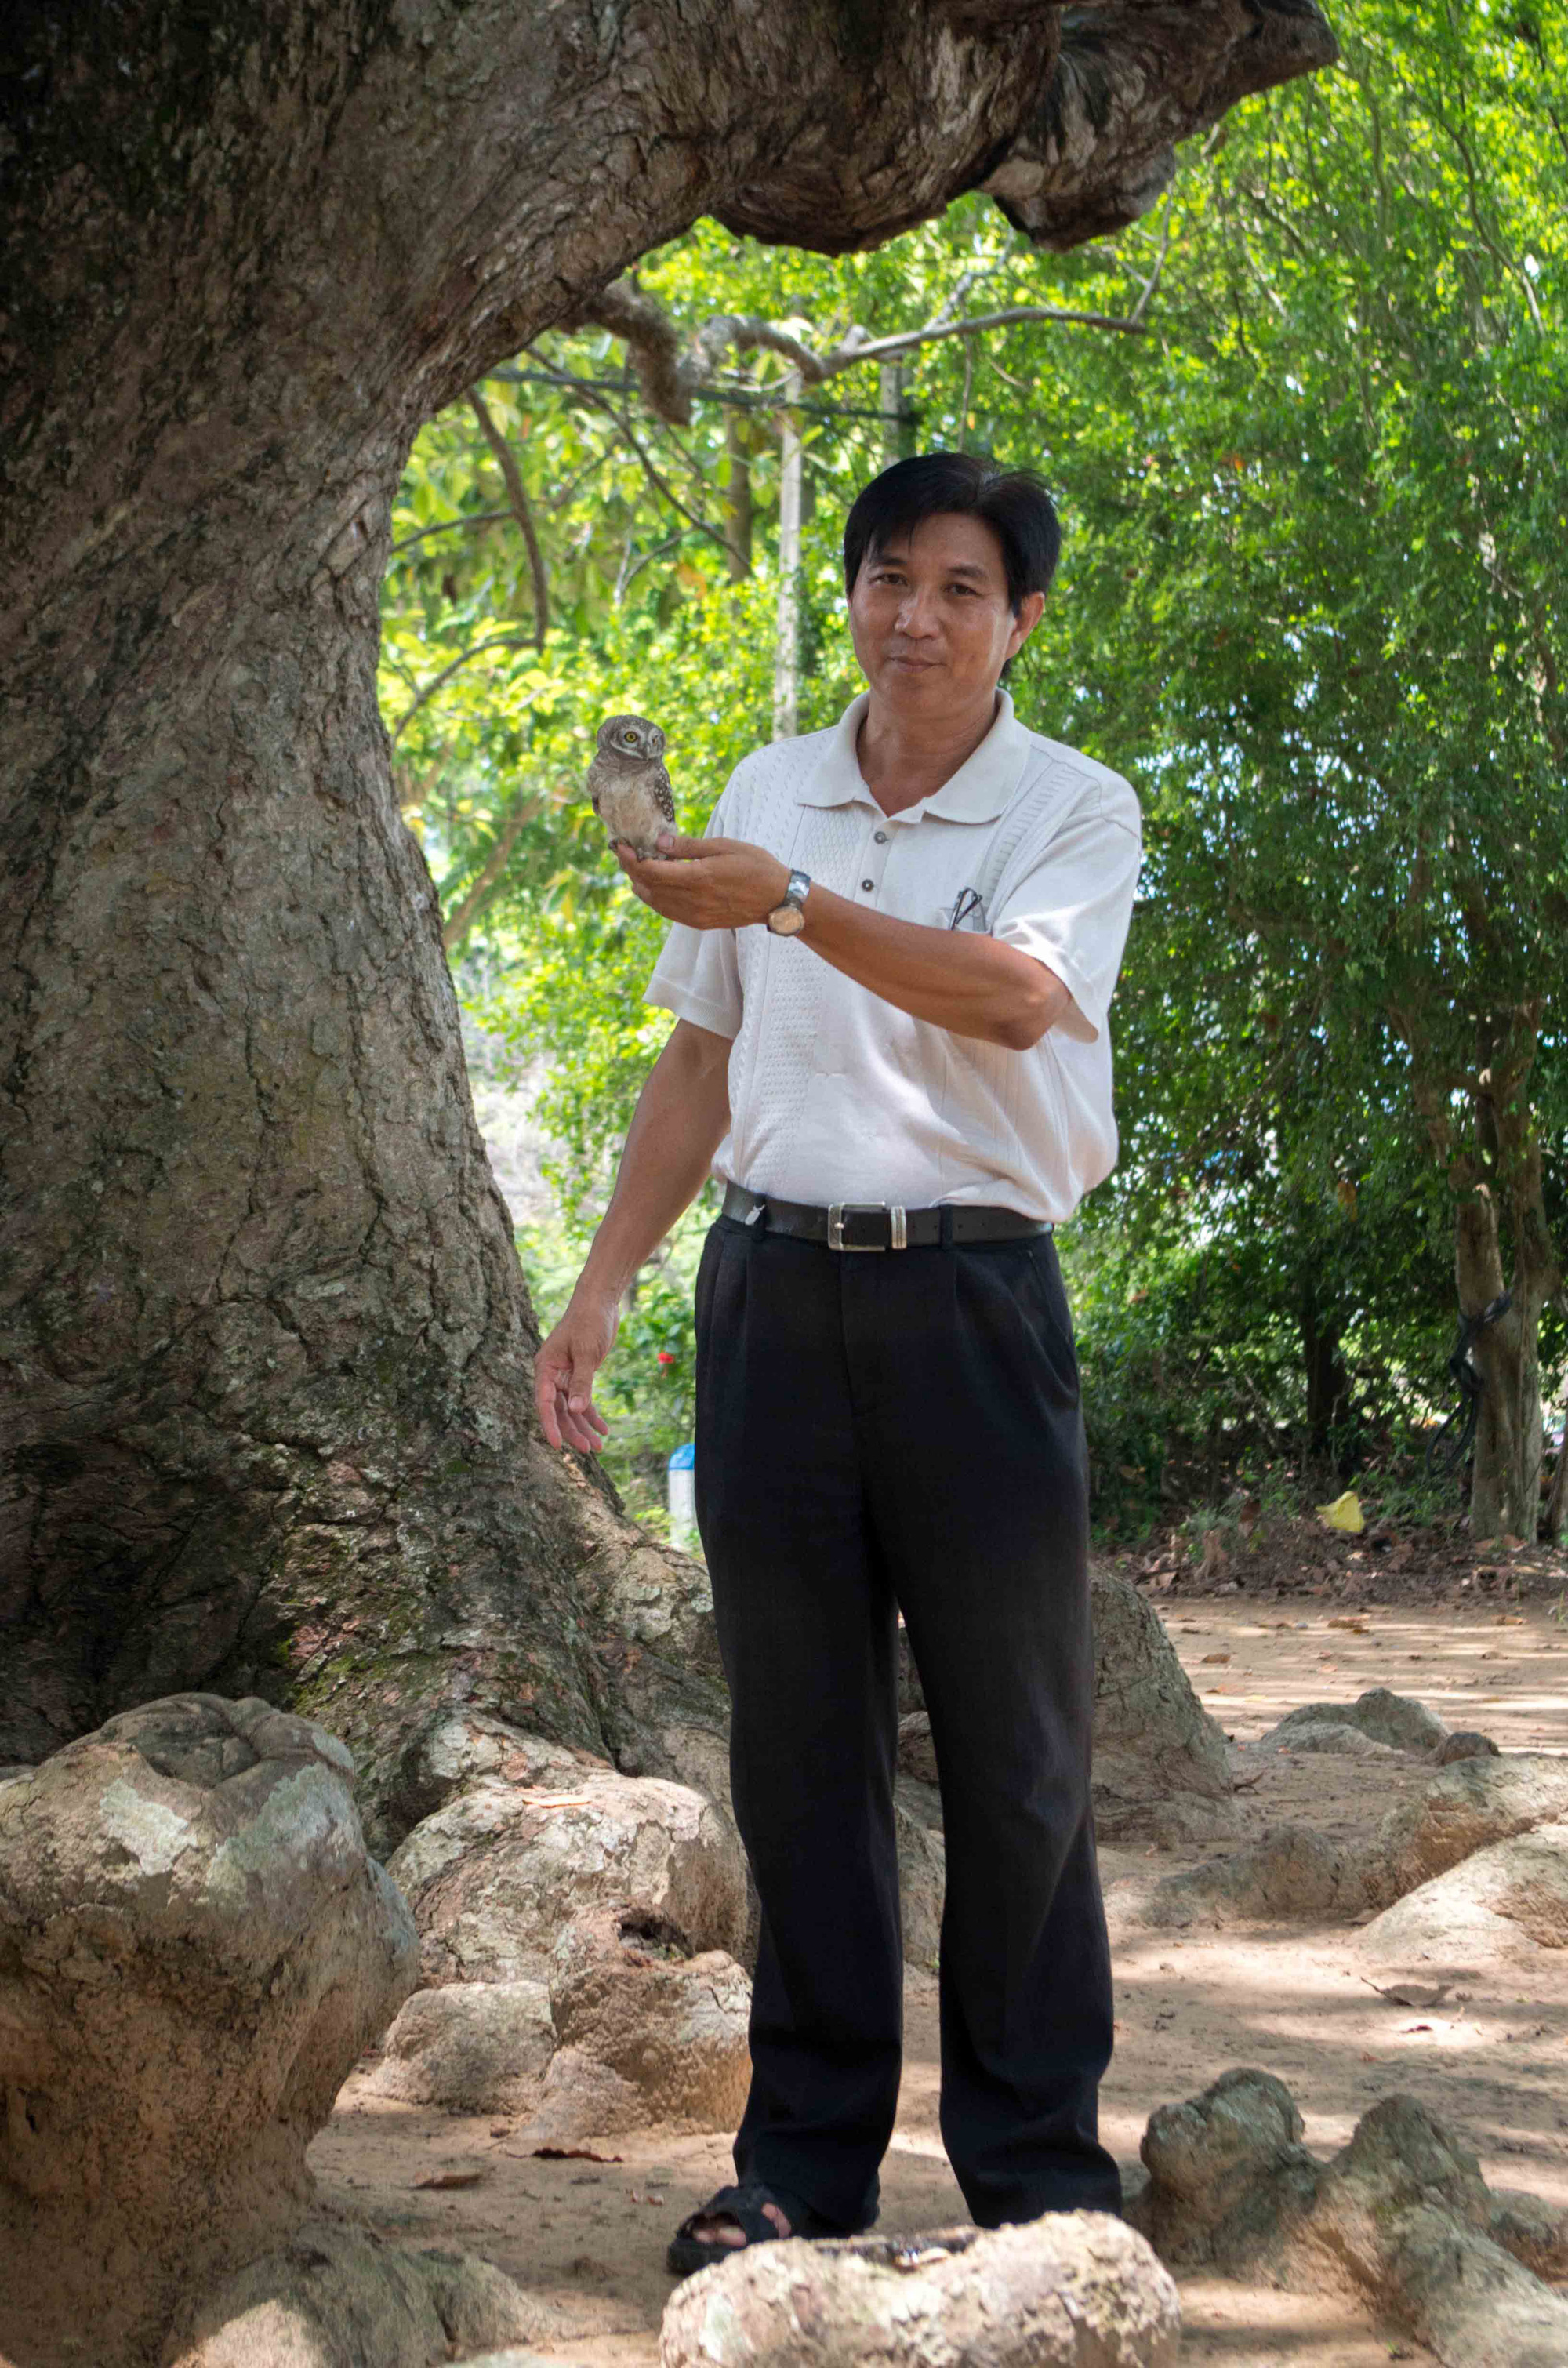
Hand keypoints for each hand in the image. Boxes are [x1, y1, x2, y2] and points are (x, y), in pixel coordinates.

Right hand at [534, 1290, 619, 1453]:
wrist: (600, 1301)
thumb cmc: (589, 1321)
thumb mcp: (586, 1353)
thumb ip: (581, 1382)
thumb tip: (576, 1411)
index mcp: (545, 1367)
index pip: (544, 1402)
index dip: (549, 1424)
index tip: (556, 1445)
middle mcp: (552, 1374)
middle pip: (559, 1410)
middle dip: (573, 1431)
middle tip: (588, 1450)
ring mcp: (565, 1375)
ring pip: (572, 1409)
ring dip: (584, 1427)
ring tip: (599, 1447)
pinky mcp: (579, 1374)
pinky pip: (583, 1400)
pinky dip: (592, 1415)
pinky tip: (603, 1429)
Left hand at [615, 833, 789, 929]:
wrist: (777, 900)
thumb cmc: (756, 867)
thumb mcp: (724, 847)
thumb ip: (690, 847)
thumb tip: (660, 843)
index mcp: (698, 878)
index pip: (651, 871)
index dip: (631, 859)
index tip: (621, 845)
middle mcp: (693, 900)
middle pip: (649, 886)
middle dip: (631, 869)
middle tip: (623, 853)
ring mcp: (696, 915)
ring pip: (655, 902)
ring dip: (640, 885)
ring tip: (633, 869)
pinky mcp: (700, 923)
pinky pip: (668, 913)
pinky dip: (655, 900)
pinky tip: (651, 888)